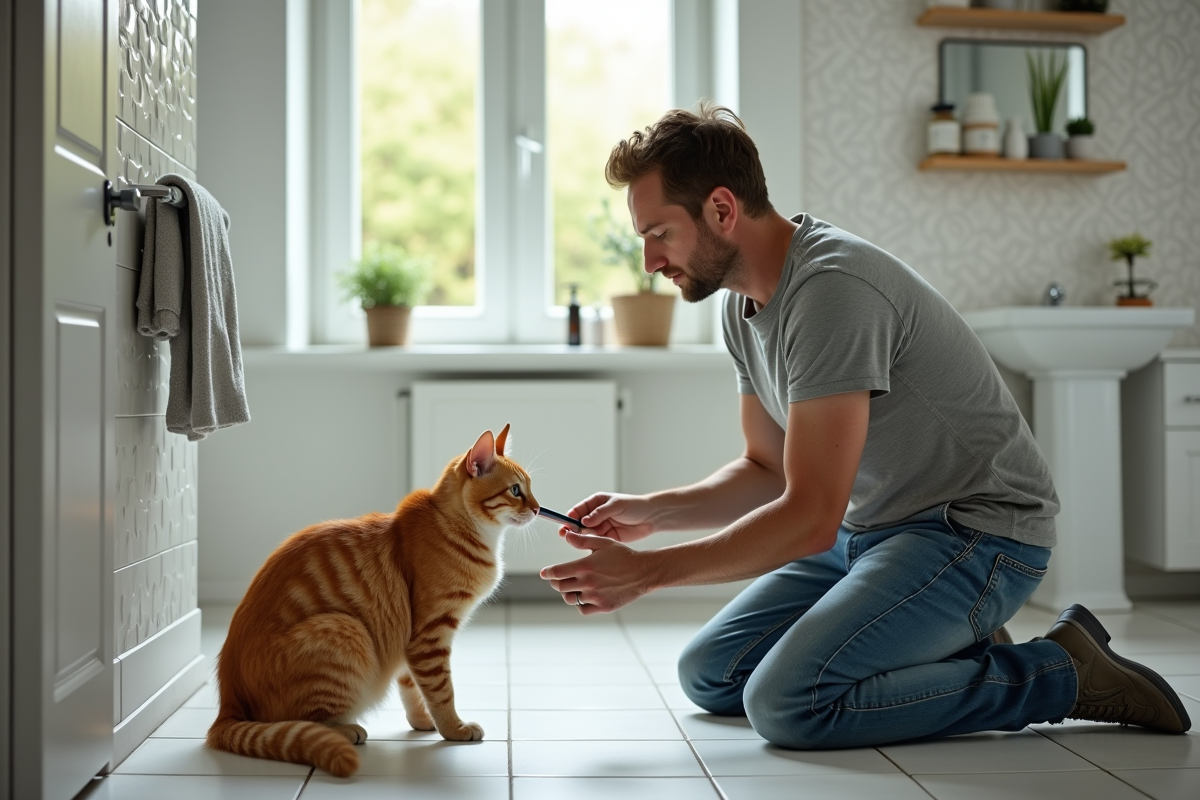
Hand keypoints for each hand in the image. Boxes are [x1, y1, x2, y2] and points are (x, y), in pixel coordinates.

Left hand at [539, 531, 654, 613]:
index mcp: (584, 566)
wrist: (643, 572)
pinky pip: (583, 609)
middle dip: (556, 582)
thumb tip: (566, 534)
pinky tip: (584, 596)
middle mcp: (587, 583)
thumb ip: (582, 540)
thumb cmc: (623, 555)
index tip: (544, 573)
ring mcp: (595, 596)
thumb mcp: (603, 543)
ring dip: (567, 593)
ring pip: (570, 599)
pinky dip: (580, 604)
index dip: (548, 573)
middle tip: (557, 579)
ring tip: (571, 587)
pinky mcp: (603, 607)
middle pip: (560, 586)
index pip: (557, 572)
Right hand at [563, 492, 656, 542]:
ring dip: (581, 538)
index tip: (565, 524)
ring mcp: (601, 527)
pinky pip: (596, 543)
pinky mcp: (608, 539)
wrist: (651, 517)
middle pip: (579, 524)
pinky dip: (591, 546)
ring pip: (586, 535)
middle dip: (573, 530)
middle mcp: (596, 516)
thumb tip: (584, 520)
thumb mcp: (616, 505)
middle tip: (567, 535)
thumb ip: (600, 513)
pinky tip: (589, 548)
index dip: (570, 517)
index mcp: (596, 503)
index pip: (578, 510)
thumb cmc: (634, 506)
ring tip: (580, 542)